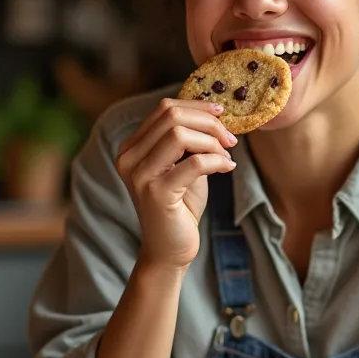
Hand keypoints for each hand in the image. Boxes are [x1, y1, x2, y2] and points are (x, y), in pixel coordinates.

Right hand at [115, 98, 236, 271]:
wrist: (170, 250)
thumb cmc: (180, 207)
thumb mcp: (182, 165)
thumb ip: (188, 140)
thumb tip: (213, 113)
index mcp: (132, 147)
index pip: (164, 108)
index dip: (197, 107)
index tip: (222, 115)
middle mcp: (129, 158)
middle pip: (172, 116)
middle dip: (208, 123)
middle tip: (230, 139)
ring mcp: (140, 176)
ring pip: (180, 134)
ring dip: (212, 142)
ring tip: (227, 156)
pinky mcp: (156, 194)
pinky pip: (194, 163)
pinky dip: (217, 161)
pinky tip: (227, 168)